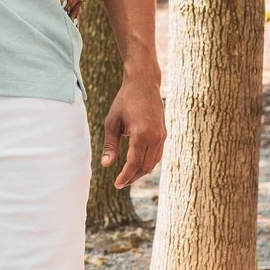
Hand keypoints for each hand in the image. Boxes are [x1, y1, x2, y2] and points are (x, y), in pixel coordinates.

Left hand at [101, 68, 164, 190]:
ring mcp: (162, 136)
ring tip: (128, 177)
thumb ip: (110, 145)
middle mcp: (155, 137)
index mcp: (141, 134)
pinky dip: (148, 163)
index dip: (125, 176)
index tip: (116, 185)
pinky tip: (138, 165)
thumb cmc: (124, 101)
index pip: (134, 163)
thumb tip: (106, 165)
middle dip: (133, 177)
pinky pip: (157, 154)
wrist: (144, 84)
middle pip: (145, 166)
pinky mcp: (164, 133)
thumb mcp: (112, 122)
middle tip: (120, 183)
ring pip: (153, 162)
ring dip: (141, 172)